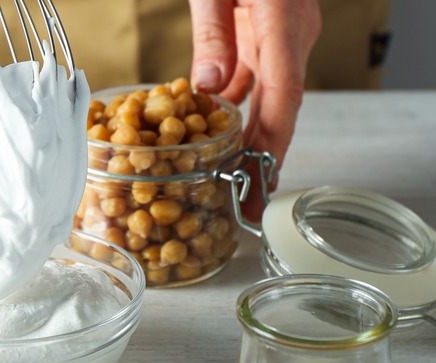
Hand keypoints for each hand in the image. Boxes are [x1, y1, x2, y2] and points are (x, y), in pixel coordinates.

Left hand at [187, 0, 321, 220]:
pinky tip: (218, 125)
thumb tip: (209, 90)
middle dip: (264, 156)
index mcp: (283, 24)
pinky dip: (237, 102)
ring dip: (249, 134)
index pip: (283, 99)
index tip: (263, 183)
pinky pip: (255, 74)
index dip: (273, 146)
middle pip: (280, 106)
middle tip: (250, 201)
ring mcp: (281, 32)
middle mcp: (290, 34)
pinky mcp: (267, 29)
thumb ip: (214, 35)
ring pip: (267, 94)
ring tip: (232, 174)